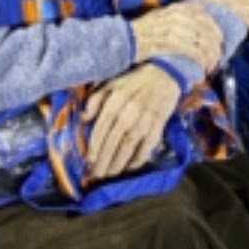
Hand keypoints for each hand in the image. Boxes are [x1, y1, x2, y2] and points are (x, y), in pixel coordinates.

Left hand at [80, 64, 181, 180]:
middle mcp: (130, 112)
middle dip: (104, 160)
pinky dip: (138, 159)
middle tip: (97, 173)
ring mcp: (146, 120)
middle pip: (114, 141)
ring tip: (110, 173)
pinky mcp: (159, 125)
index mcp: (116, 100)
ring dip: (119, 163)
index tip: (89, 159)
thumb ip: (96, 100)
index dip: (95, 145)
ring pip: (129, 146)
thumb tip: (84, 118)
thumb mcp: (111, 83)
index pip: (102, 127)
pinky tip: (130, 167)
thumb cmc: (134, 80)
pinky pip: (147, 147)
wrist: (165, 74)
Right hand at [129, 2, 222, 71]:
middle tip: (217, 60)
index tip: (220, 44)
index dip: (216, 32)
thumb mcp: (164, 17)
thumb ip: (182, 18)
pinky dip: (199, 61)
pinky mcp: (169, 42)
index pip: (206, 17)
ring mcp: (174, 28)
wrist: (125, 39)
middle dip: (216, 47)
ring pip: (202, 42)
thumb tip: (200, 28)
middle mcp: (179, 15)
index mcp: (179, 8)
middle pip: (208, 31)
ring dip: (210, 57)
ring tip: (210, 67)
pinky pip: (192, 52)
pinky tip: (201, 68)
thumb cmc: (145, 31)